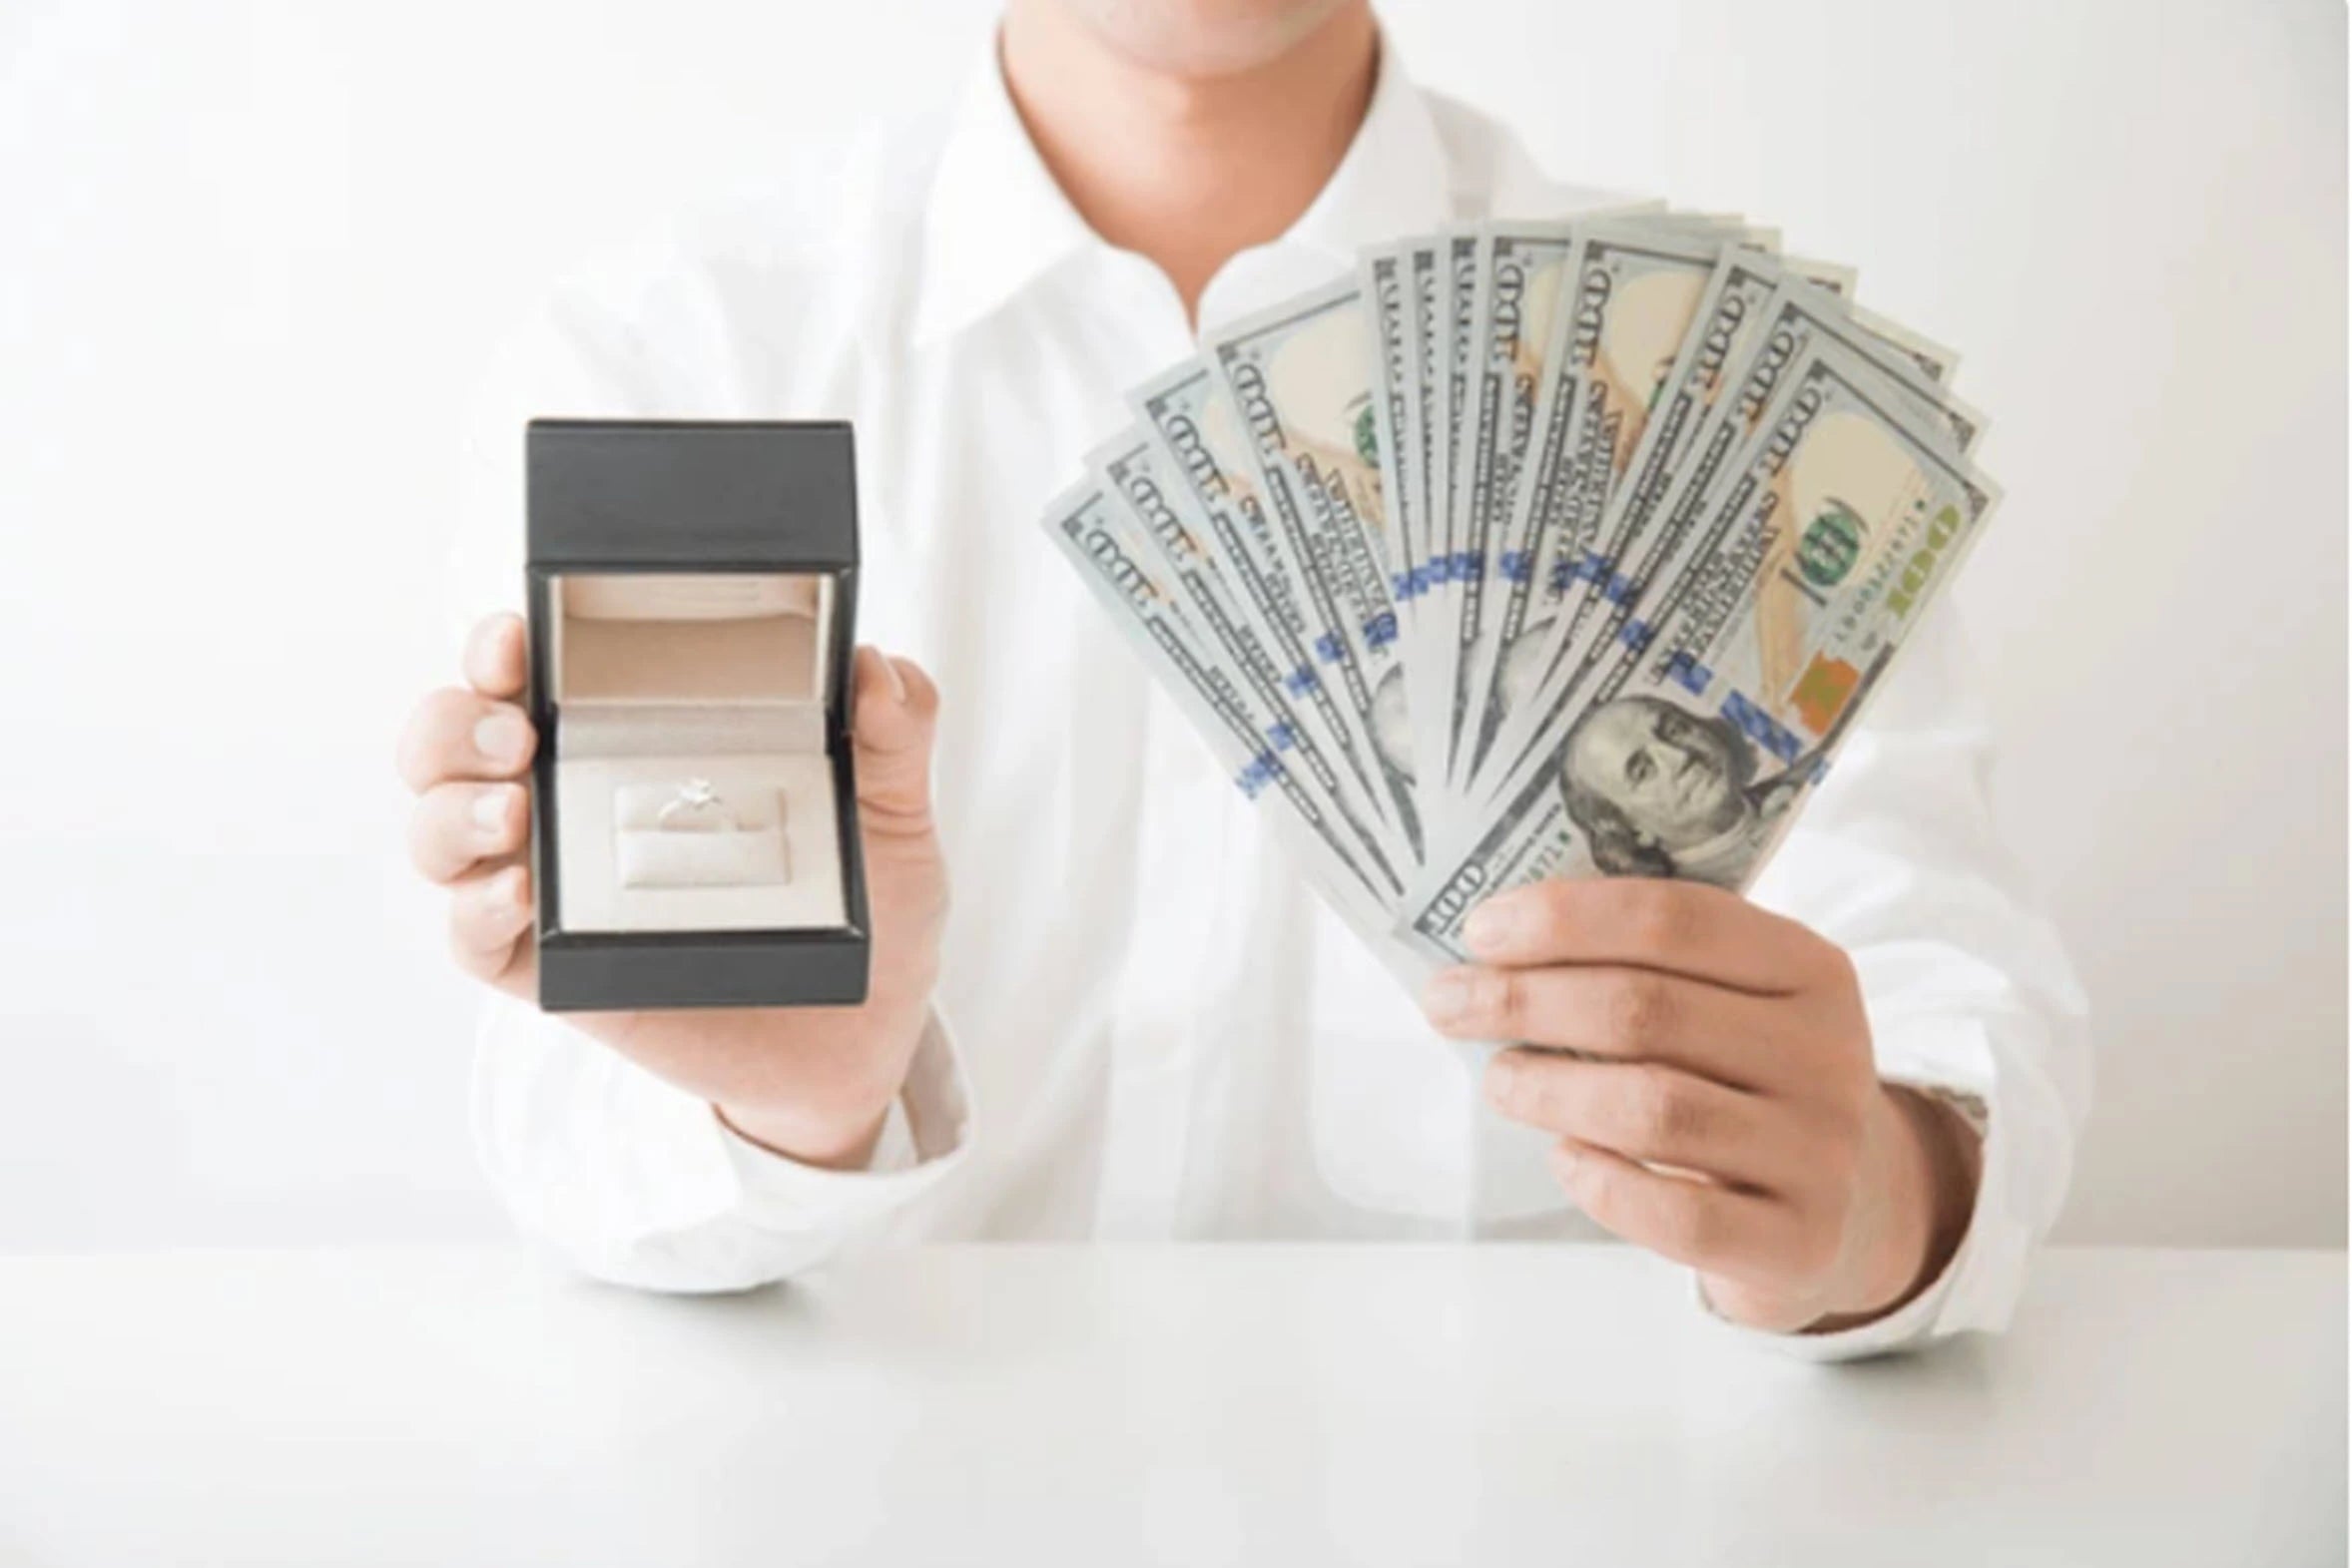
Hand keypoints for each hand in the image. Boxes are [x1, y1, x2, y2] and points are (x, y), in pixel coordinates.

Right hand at [397, 613, 948, 1169]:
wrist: (868, 1035)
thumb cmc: (866, 906)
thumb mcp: (893, 812)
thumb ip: (896, 733)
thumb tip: (878, 669)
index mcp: (633, 741)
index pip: (535, 674)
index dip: (502, 646)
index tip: (517, 636)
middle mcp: (572, 802)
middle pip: (453, 741)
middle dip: (456, 722)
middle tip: (517, 731)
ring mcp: (554, 887)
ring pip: (441, 831)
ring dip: (451, 810)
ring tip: (512, 808)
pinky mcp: (552, 971)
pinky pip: (473, 939)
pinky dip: (474, 910)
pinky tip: (521, 891)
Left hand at [1420, 878, 1979, 1333]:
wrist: (1844, 1212)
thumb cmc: (1745, 1086)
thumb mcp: (1731, 1008)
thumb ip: (1645, 969)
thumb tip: (1491, 949)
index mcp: (1809, 968)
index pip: (1675, 919)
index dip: (1565, 919)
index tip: (1478, 931)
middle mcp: (1826, 1054)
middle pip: (1646, 1009)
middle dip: (1525, 1000)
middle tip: (1448, 1004)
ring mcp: (1820, 1153)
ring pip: (1654, 1110)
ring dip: (1550, 1089)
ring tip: (1499, 1081)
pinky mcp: (1798, 1242)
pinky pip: (1677, 1212)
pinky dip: (1600, 1181)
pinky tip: (1564, 1158)